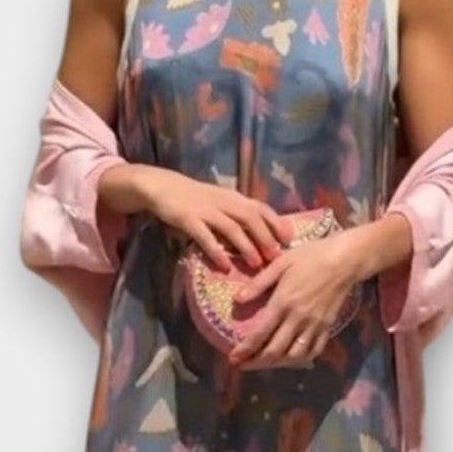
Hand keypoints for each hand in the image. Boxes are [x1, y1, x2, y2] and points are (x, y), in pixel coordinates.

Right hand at [140, 172, 290, 271]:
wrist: (163, 186)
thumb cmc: (195, 197)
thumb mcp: (220, 201)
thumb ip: (237, 214)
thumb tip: (259, 234)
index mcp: (233, 197)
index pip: (260, 207)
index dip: (276, 222)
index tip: (289, 238)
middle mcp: (223, 202)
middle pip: (250, 217)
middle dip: (265, 237)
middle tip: (276, 256)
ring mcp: (206, 210)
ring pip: (231, 228)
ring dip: (246, 246)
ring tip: (256, 263)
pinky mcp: (188, 219)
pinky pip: (205, 236)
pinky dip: (216, 251)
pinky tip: (224, 265)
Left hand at [226, 236, 359, 369]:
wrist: (344, 260)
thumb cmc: (310, 257)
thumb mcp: (280, 263)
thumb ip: (258, 284)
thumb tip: (237, 300)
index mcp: (283, 302)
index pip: (260, 334)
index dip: (245, 350)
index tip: (233, 358)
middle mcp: (298, 318)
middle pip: (275, 351)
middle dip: (256, 362)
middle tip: (242, 365)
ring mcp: (314, 325)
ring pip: (294, 356)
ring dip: (276, 364)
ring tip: (263, 362)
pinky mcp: (327, 327)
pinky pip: (313, 351)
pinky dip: (300, 360)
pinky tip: (289, 358)